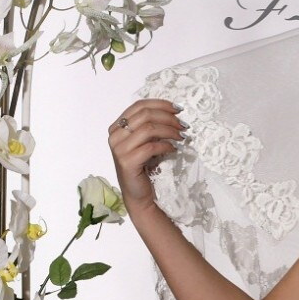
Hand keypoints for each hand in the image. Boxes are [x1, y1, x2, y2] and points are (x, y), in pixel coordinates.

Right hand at [107, 99, 186, 215]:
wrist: (139, 195)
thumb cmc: (144, 168)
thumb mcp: (146, 143)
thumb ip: (151, 127)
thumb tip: (173, 114)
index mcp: (117, 126)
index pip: (139, 106)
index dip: (160, 104)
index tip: (178, 109)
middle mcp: (115, 135)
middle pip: (145, 115)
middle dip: (168, 117)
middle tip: (183, 125)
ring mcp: (119, 149)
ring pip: (149, 129)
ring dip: (169, 130)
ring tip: (181, 137)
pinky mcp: (127, 162)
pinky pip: (151, 147)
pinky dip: (166, 145)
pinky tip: (174, 149)